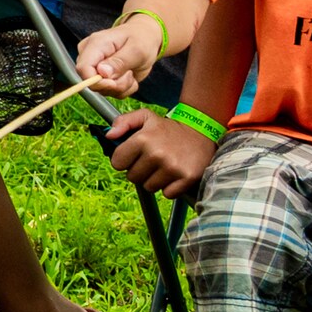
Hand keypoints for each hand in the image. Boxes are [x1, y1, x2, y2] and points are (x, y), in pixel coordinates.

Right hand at [75, 14, 163, 94]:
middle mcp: (90, 56)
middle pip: (91, 82)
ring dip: (121, 87)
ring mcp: (95, 67)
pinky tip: (129, 77)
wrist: (146, 37)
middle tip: (130, 74)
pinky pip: (109, 92)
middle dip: (114, 84)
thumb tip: (102, 72)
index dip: (96, 81)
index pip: (83, 68)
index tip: (114, 83)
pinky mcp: (101, 77)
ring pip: (102, 90)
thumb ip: (119, 61)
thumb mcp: (137, 49)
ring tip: (131, 73)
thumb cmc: (141, 39)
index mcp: (95, 44)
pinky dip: (123, 89)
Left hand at [100, 108, 214, 197]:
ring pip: (149, 187)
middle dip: (139, 170)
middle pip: (132, 177)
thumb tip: (109, 135)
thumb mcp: (145, 117)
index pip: (117, 163)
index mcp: (142, 139)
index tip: (133, 156)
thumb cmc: (168, 128)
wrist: (201, 131)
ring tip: (163, 166)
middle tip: (152, 160)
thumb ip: (123, 122)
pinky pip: (167, 194)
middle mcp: (156, 154)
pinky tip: (174, 174)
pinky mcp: (187, 178)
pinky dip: (169, 187)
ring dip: (154, 180)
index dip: (124, 160)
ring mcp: (172, 167)